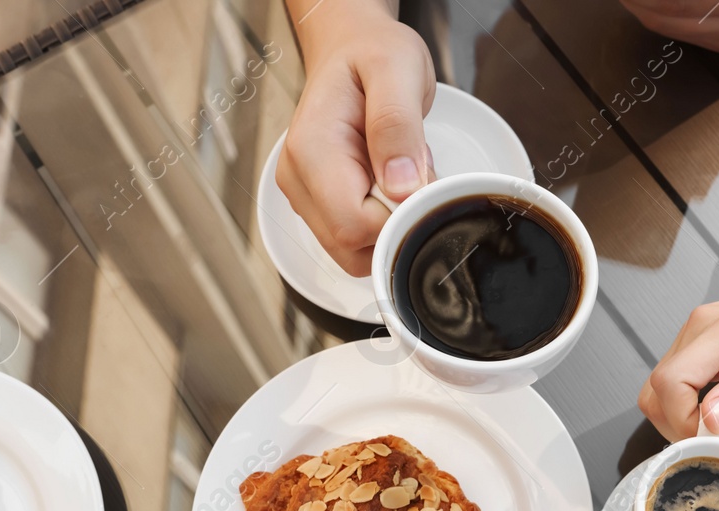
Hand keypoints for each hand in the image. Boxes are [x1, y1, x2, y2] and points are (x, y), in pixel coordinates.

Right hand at [278, 0, 435, 275]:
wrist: (352, 49)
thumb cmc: (371, 54)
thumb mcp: (396, 70)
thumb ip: (397, 126)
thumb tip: (401, 186)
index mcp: (312, 151)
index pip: (354, 226)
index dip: (398, 218)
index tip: (419, 183)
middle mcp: (299, 181)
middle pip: (353, 248)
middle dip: (395, 224)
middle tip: (410, 172)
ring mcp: (306, 197)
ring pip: (356, 253)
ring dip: (390, 224)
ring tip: (397, 172)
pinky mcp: (319, 207)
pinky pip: (357, 241)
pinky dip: (383, 222)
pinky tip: (388, 183)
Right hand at [638, 265, 718, 440]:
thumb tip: (710, 419)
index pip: (670, 383)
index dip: (683, 422)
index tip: (716, 439)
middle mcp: (701, 327)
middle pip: (656, 389)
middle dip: (679, 426)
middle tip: (718, 440)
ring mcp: (696, 332)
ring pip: (659, 388)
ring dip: (681, 417)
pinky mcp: (698, 341)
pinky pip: (674, 380)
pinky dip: (686, 405)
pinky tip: (716, 411)